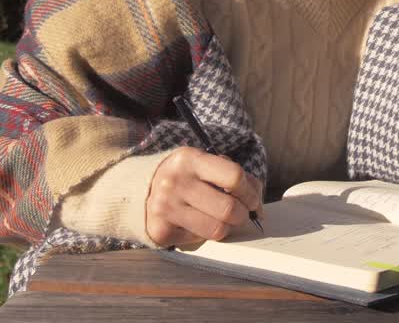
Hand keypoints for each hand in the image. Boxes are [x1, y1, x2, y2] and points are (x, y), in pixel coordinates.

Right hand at [145, 146, 263, 246]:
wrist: (142, 188)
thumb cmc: (185, 176)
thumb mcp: (204, 163)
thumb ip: (233, 177)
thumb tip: (257, 205)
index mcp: (189, 159)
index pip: (234, 177)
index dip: (251, 193)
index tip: (253, 200)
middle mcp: (174, 182)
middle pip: (229, 209)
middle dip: (243, 215)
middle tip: (241, 214)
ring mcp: (165, 207)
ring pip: (217, 229)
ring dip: (227, 227)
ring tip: (221, 219)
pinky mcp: (160, 230)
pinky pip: (199, 239)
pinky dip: (205, 233)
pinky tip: (197, 222)